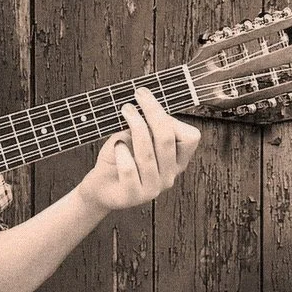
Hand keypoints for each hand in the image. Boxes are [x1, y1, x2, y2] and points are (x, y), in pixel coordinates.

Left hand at [75, 88, 201, 214]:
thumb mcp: (136, 138)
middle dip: (153, 112)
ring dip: (136, 127)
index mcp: (176, 161)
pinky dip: (123, 153)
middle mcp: (169, 176)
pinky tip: (118, 145)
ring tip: (126, 111)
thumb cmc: (119, 158)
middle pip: (167, 139)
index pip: (190, 138)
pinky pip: (130, 170)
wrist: (101, 186)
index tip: (149, 102)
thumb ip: (147, 126)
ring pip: (148, 153)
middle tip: (139, 95)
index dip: (171, 118)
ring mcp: (153, 188)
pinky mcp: (133, 196)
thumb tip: (147, 104)